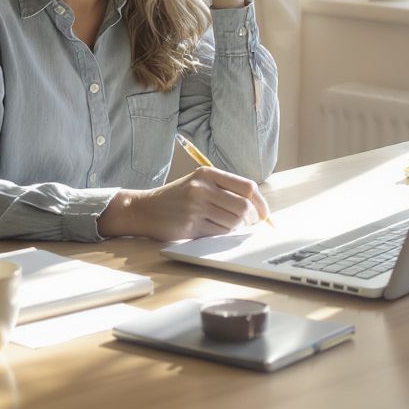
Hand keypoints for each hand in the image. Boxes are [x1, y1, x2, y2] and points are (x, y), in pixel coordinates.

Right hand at [98, 167, 270, 241]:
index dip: (261, 203)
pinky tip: (213, 230)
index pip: (247, 187)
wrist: (145, 209)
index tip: (264, 214)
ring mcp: (196, 207)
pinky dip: (221, 235)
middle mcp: (203, 188)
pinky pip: (218, 233)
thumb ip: (224, 190)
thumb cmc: (177, 198)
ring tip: (226, 226)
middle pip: (243, 207)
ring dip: (235, 229)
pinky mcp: (190, 225)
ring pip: (233, 223)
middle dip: (251, 220)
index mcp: (208, 173)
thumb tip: (257, 208)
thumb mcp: (199, 183)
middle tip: (248, 225)